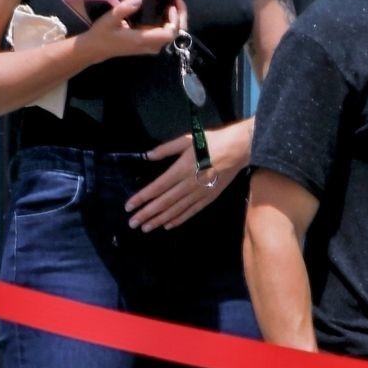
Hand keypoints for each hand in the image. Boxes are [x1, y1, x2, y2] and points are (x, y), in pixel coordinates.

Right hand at [77, 0, 178, 65]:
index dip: (174, 20)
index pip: (169, 34)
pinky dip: (169, 22)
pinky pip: (164, 34)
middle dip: (180, 16)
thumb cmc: (102, 33)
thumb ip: (124, 9)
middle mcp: (150, 45)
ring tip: (173, 1)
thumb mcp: (109, 19)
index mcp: (142, 39)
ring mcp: (150, 46)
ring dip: (176, 18)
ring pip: (171, 35)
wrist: (96, 49)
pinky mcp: (148, 44)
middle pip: (175, 34)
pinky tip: (165, 9)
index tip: (170, 5)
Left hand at [125, 121, 249, 231]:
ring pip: (176, 210)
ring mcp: (200, 193)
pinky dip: (179, 219)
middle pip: (164, 202)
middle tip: (133, 223)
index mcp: (181, 169)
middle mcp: (189, 184)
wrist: (238, 149)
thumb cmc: (211, 142)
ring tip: (145, 228)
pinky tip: (168, 225)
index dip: (142, 198)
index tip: (129, 206)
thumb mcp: (187, 139)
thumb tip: (147, 155)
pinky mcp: (209, 198)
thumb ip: (166, 148)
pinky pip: (191, 211)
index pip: (157, 187)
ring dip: (159, 220)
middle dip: (147, 213)